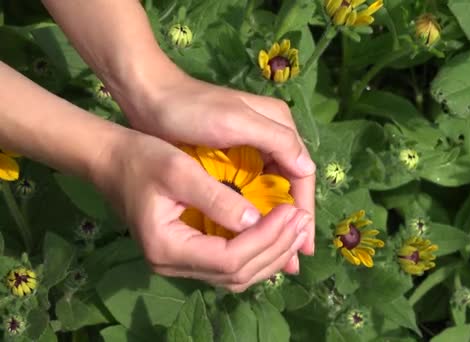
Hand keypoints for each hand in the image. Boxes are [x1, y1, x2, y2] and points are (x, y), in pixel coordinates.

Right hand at [93, 130, 310, 291]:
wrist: (111, 160)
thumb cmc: (141, 158)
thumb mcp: (178, 170)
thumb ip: (217, 198)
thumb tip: (257, 220)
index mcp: (168, 248)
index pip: (230, 258)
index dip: (266, 238)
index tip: (291, 210)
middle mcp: (173, 266)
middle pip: (238, 274)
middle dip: (276, 248)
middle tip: (303, 220)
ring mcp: (179, 264)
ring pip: (237, 275)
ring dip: (271, 254)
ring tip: (297, 227)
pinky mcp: (187, 255)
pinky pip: (230, 266)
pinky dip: (257, 253)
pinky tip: (276, 233)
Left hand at [112, 69, 315, 256]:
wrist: (149, 98)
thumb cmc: (191, 109)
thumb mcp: (235, 121)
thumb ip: (275, 140)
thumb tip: (307, 171)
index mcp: (279, 125)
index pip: (301, 174)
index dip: (304, 210)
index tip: (304, 244)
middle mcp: (271, 138)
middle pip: (291, 185)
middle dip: (293, 223)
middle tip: (295, 260)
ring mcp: (253, 149)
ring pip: (273, 191)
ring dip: (276, 223)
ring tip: (280, 257)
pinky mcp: (233, 159)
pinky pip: (253, 191)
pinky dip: (257, 215)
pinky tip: (255, 237)